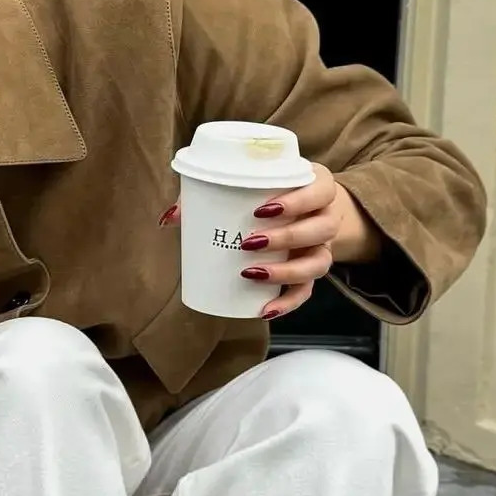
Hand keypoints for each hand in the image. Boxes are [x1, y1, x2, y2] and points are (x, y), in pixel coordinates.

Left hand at [159, 162, 381, 318]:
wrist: (300, 208)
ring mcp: (323, 246)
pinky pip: (307, 291)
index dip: (297, 200)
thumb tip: (168, 219)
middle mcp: (327, 216)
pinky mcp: (311, 271)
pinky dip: (287, 303)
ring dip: (287, 271)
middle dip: (287, 237)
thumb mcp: (249, 184)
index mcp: (318, 185)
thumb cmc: (268, 191)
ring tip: (252, 273)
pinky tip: (265, 310)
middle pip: (322, 228)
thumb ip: (209, 193)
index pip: (322, 189)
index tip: (261, 209)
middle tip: (249, 242)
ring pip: (318, 263)